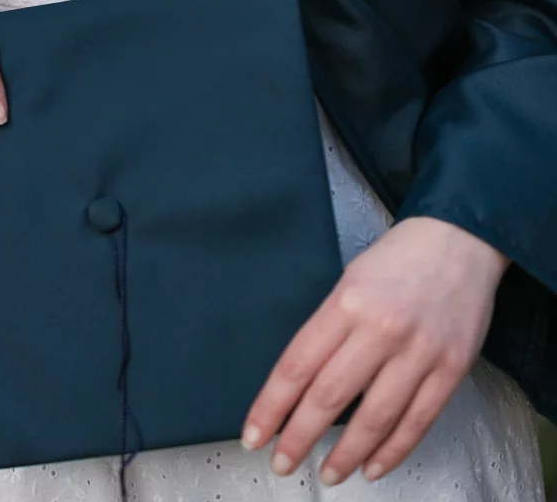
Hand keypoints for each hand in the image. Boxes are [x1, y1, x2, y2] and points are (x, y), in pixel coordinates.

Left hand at [239, 216, 510, 485]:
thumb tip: (302, 381)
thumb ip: (329, 327)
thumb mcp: (350, 279)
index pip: (298, 364)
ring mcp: (419, 351)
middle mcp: (381, 328)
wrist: (460, 240)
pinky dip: (392, 451)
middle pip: (329, 397)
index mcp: (347, 302)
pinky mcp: (451, 369)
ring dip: (346, 455)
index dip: (272, 406)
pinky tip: (372, 467)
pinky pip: (418, 422)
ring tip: (326, 474)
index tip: (255, 434)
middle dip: (299, 437)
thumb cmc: (397, 260)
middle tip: (281, 463)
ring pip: (374, 419)